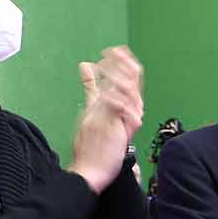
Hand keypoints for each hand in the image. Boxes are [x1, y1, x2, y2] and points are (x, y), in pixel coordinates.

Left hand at [70, 47, 144, 192]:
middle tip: (113, 52)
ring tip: (106, 67)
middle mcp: (130, 108)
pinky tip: (106, 94)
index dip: (122, 62)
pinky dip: (117, 102)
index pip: (128, 77)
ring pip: (130, 92)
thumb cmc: (94, 140)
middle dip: (123, 65)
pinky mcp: (127, 130)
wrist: (94, 168)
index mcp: (123, 101)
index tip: (111, 50)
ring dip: (118, 78)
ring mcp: (129, 119)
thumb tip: (85, 65)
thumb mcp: (92, 107)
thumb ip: (91, 85)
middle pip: (132, 81)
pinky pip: (126, 112)